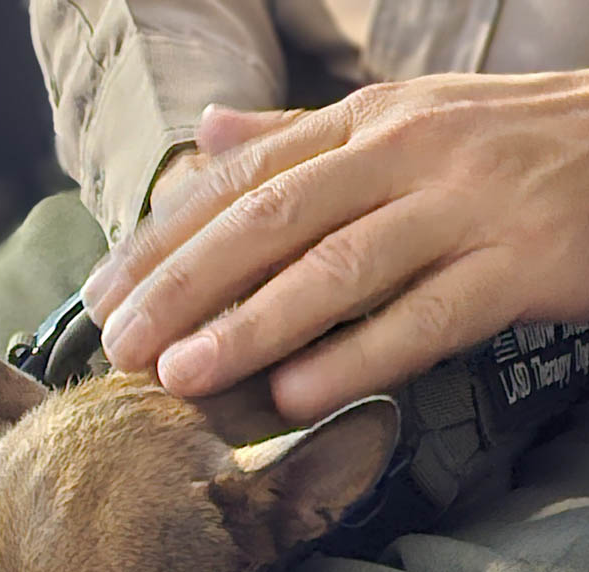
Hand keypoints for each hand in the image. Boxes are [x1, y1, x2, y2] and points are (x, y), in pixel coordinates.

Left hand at [83, 73, 588, 422]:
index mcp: (365, 122)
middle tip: (120, 345)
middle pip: (271, 219)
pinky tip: (296, 396)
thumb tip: (211, 135)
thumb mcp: (402, 123)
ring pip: (338, 268)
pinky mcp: (519, 262)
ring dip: (251, 326)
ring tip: (182, 376)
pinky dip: (356, 358)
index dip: (165, 239)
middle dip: (184, 286)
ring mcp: (464, 205)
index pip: (241, 178)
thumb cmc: (505, 150)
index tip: (104, 294)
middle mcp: (405, 152)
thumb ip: (302, 137)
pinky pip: (425, 318)